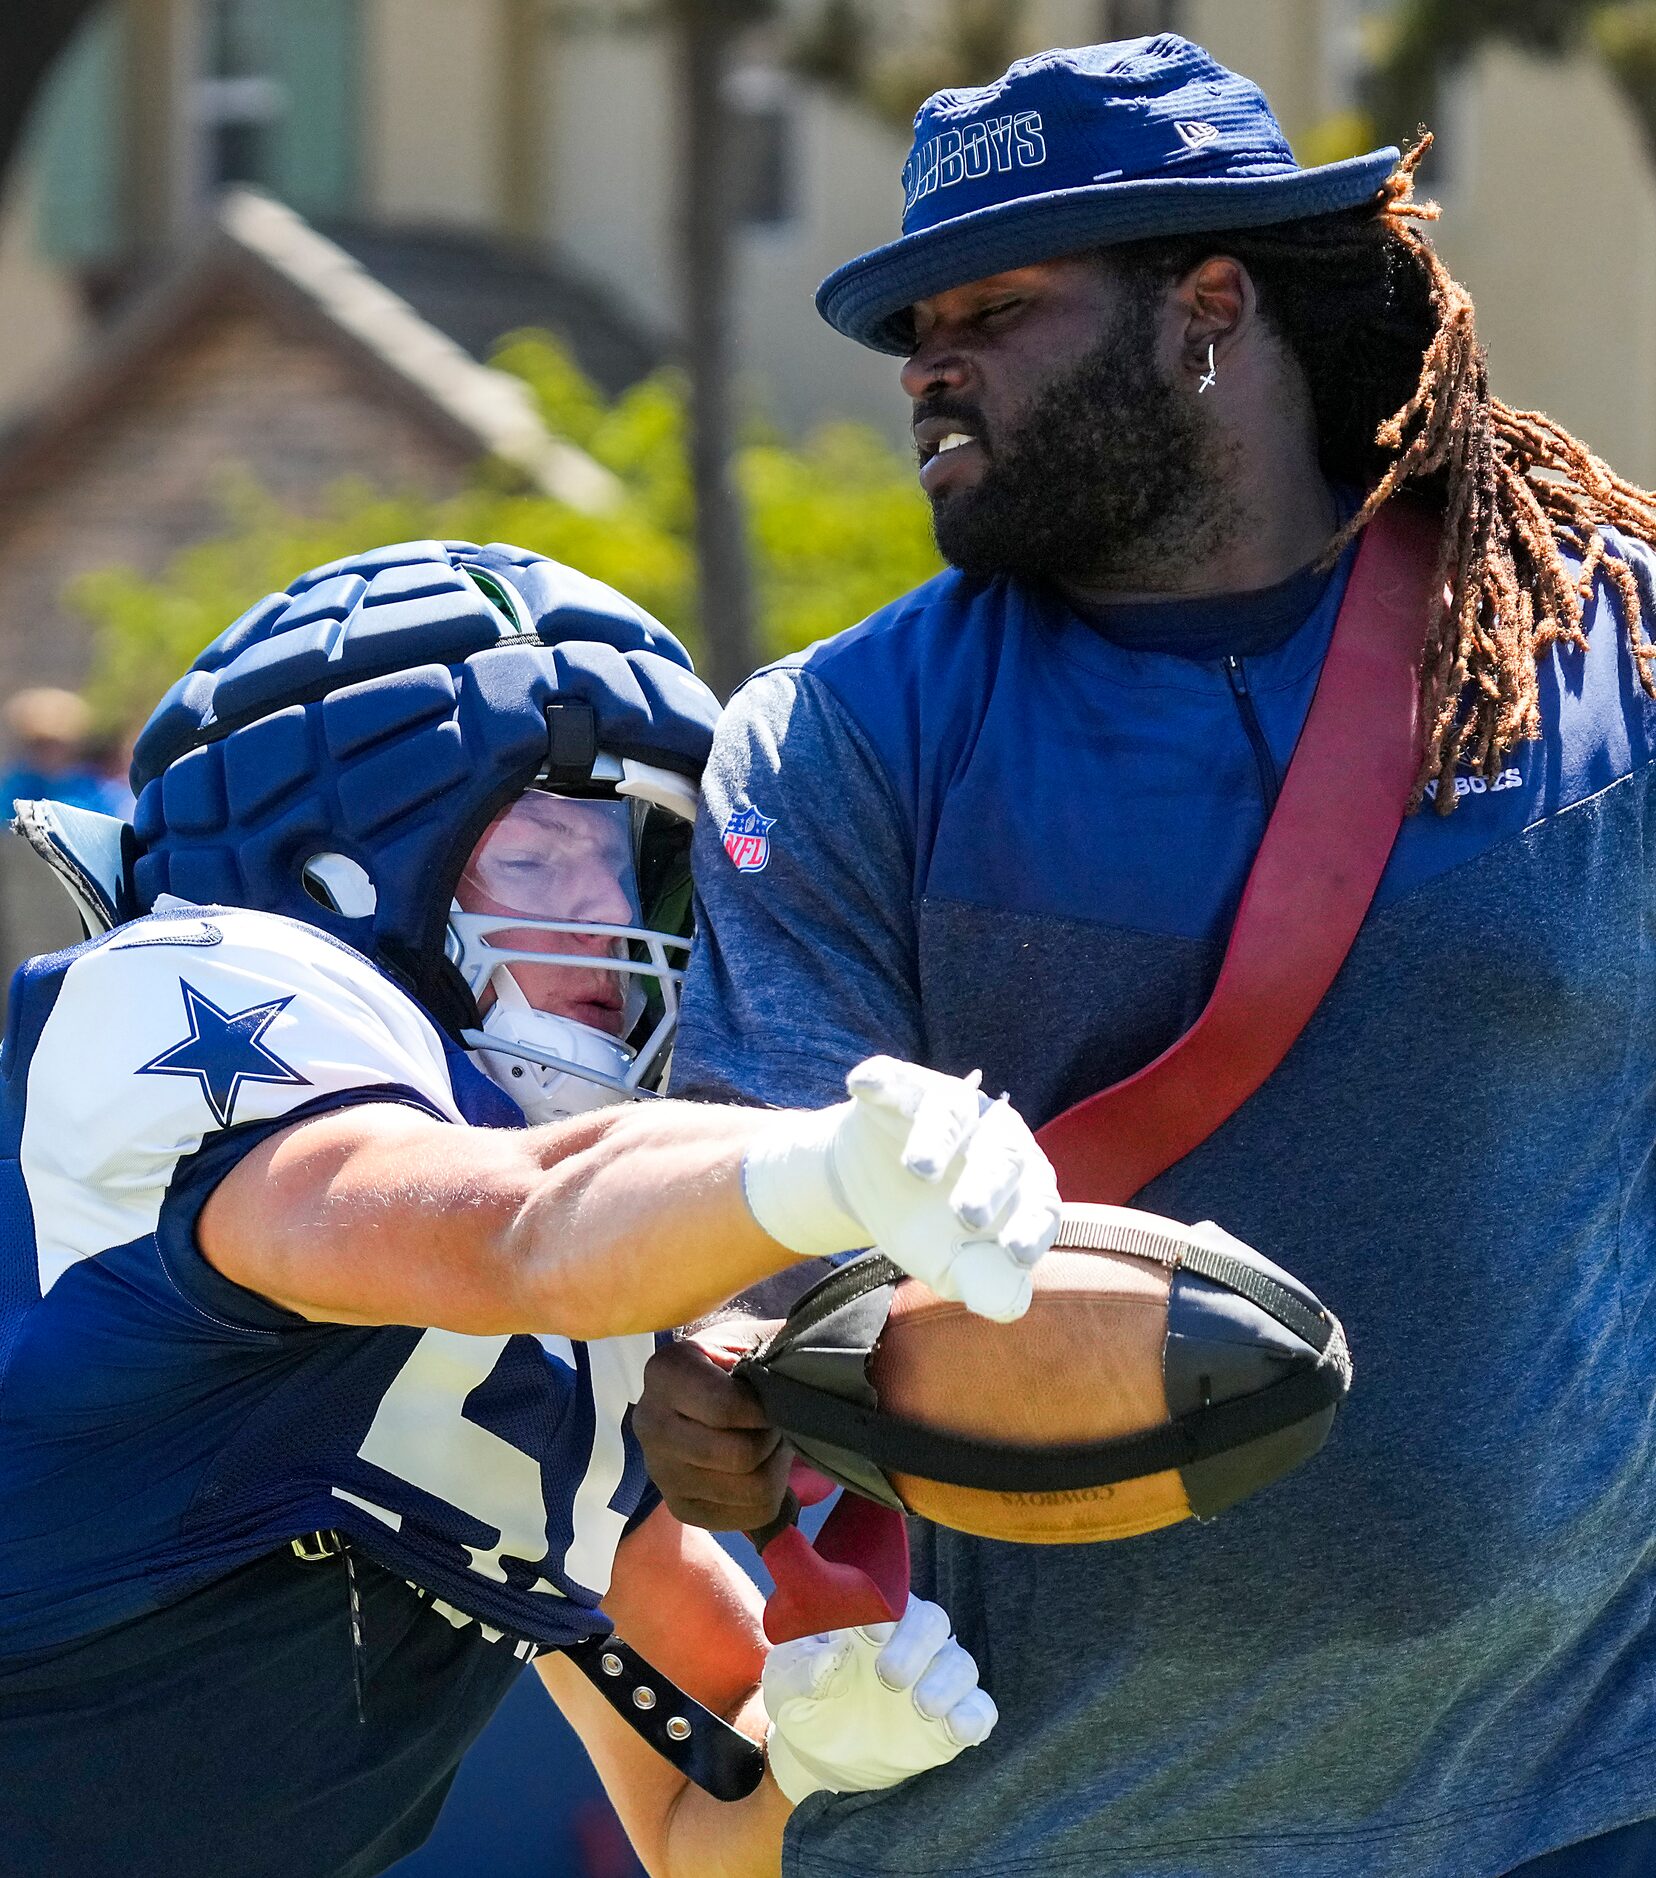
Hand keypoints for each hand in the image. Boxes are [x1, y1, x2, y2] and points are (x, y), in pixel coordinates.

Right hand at [633, 1328, 791, 1532]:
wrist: (701, 1391)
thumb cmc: (732, 1360)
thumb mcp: (750, 1339)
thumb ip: (777, 1347)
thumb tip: (808, 1366)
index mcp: (665, 1373)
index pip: (724, 1408)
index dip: (765, 1409)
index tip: (775, 1397)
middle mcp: (651, 1424)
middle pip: (739, 1456)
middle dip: (772, 1438)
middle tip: (777, 1422)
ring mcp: (661, 1472)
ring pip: (749, 1491)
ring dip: (776, 1467)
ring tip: (771, 1444)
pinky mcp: (680, 1507)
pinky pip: (747, 1519)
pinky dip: (769, 1496)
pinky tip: (760, 1469)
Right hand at [743, 1057, 1060, 1321]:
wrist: (876, 1183)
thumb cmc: (931, 1228)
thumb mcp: (952, 1264)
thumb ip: (983, 1282)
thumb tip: (1012, 1304)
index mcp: (1024, 1188)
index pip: (1041, 1205)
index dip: (1031, 1228)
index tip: (1015, 1256)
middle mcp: (998, 1138)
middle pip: (1003, 1154)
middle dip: (988, 1184)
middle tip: (967, 1216)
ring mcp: (953, 1107)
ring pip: (955, 1111)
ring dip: (938, 1137)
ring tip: (916, 1168)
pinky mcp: (905, 1086)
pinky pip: (896, 1078)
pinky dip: (881, 1080)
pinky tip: (862, 1086)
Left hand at [762, 1596, 995, 1804]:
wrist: (817, 1752)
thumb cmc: (804, 1698)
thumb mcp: (787, 1683)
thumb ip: (804, 1668)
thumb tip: (830, 1655)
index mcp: (871, 1620)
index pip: (888, 1602)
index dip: (884, 1614)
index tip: (869, 1635)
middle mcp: (910, 1643)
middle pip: (932, 1623)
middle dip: (915, 1646)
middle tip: (890, 1677)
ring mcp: (934, 1681)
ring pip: (960, 1664)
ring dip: (946, 1682)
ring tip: (923, 1706)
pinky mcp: (950, 1722)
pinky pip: (979, 1710)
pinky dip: (974, 1717)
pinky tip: (959, 1729)